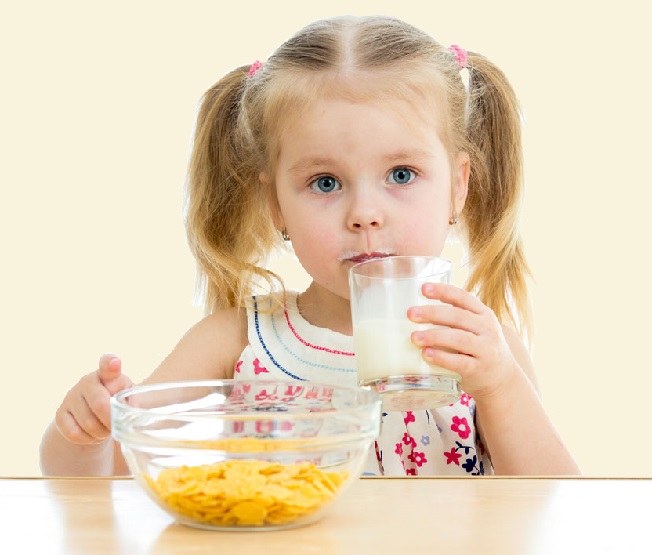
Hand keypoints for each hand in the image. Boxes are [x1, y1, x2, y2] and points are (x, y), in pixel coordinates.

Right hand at [55, 354, 132, 444]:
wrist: (90, 417)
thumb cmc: (114, 404)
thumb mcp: (126, 398)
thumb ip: (131, 401)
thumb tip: (131, 409)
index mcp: (108, 374)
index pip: (108, 363)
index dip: (111, 364)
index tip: (115, 363)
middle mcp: (87, 381)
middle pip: (100, 404)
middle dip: (111, 421)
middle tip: (116, 427)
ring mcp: (71, 396)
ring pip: (88, 423)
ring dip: (102, 433)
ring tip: (106, 430)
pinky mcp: (60, 414)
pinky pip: (75, 433)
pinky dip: (88, 439)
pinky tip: (93, 434)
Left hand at [407, 283, 520, 399]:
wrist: (502, 377)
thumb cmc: (479, 347)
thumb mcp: (475, 327)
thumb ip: (454, 317)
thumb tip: (417, 309)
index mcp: (483, 313)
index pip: (462, 297)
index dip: (443, 291)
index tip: (423, 288)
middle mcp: (486, 328)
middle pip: (458, 316)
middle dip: (432, 313)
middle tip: (411, 314)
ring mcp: (485, 349)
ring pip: (458, 338)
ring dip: (434, 336)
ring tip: (414, 337)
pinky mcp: (479, 369)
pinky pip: (459, 362)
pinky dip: (442, 357)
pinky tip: (427, 354)